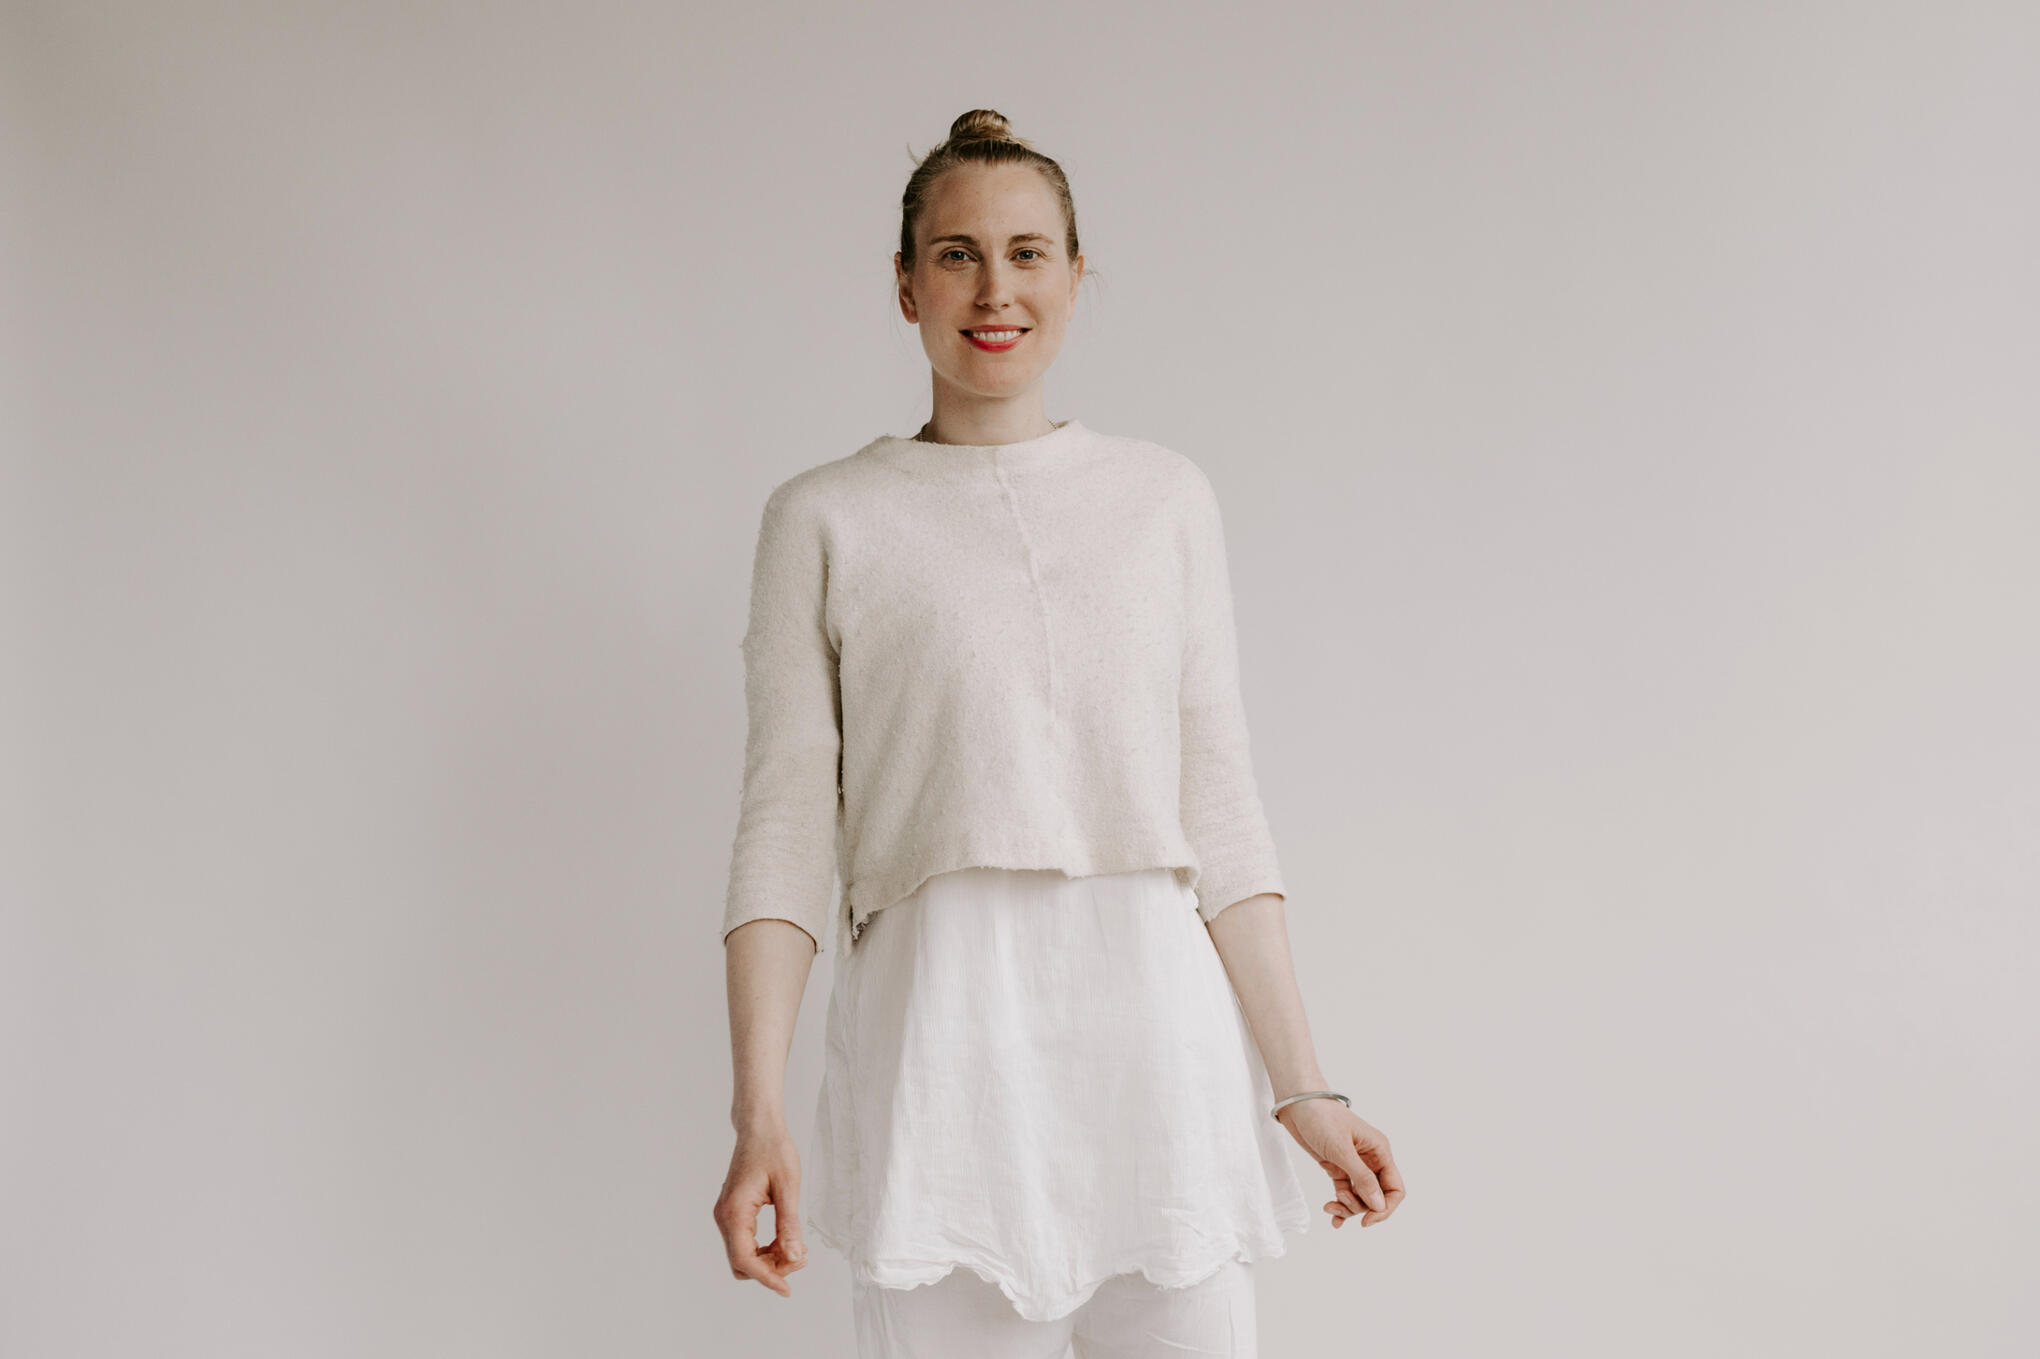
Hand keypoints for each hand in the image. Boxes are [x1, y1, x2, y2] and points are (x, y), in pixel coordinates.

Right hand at [713, 1124, 809, 1295]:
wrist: (759, 1127)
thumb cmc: (774, 1150)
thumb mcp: (788, 1187)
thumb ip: (789, 1224)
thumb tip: (793, 1256)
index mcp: (734, 1212)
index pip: (745, 1260)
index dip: (766, 1278)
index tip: (787, 1290)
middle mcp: (724, 1216)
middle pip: (742, 1262)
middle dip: (770, 1268)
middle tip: (801, 1258)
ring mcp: (726, 1214)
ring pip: (743, 1254)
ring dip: (768, 1259)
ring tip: (796, 1249)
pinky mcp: (732, 1211)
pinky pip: (745, 1241)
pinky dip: (764, 1247)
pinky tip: (785, 1240)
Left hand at [1274, 1097, 1404, 1228]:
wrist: (1296, 1104)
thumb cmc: (1321, 1118)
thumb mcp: (1342, 1150)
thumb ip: (1362, 1178)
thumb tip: (1379, 1206)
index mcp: (1379, 1151)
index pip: (1395, 1188)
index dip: (1385, 1208)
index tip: (1367, 1220)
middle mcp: (1370, 1159)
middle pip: (1377, 1197)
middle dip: (1361, 1207)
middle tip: (1340, 1202)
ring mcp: (1354, 1165)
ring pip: (1360, 1197)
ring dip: (1348, 1207)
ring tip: (1330, 1206)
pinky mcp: (1337, 1167)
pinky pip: (1345, 1193)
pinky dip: (1340, 1205)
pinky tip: (1332, 1216)